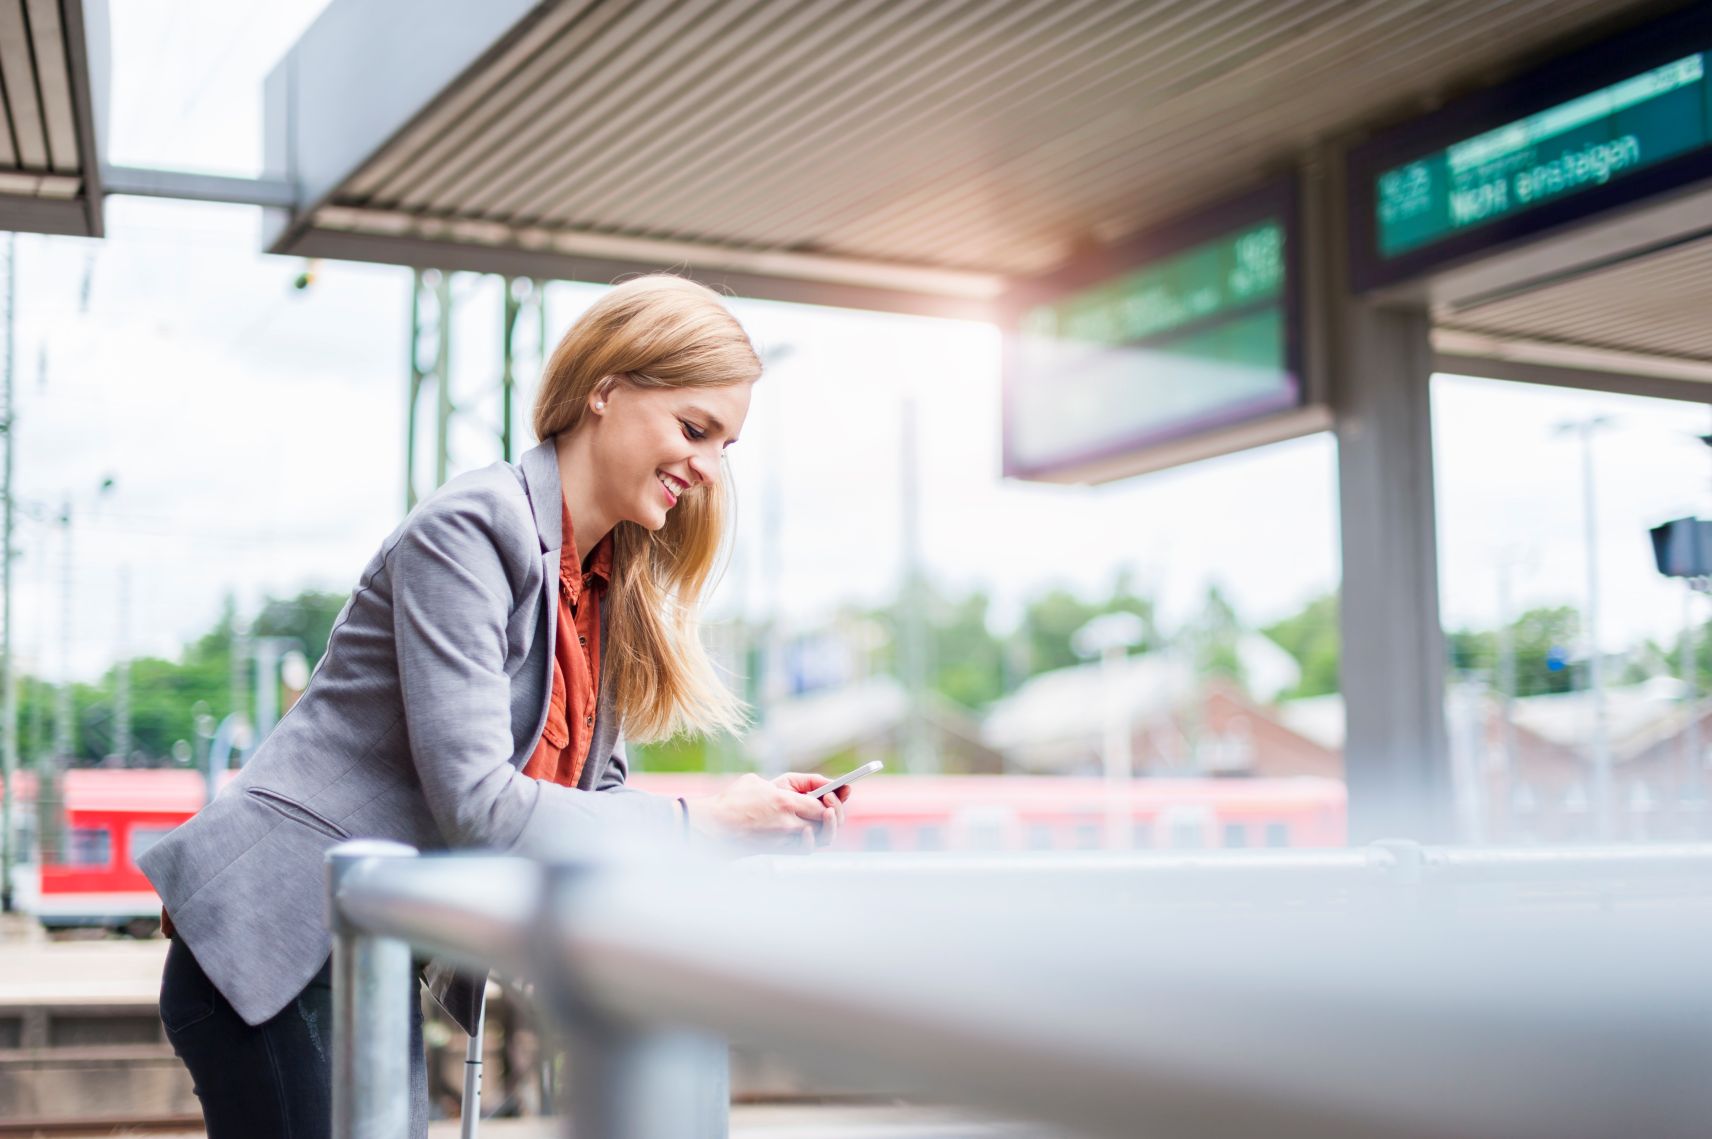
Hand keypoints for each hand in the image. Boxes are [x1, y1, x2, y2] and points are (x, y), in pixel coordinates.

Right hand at [683, 773, 837, 851]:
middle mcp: (787, 823)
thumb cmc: (729, 802)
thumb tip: (800, 790)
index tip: (841, 791)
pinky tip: (807, 832)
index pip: (822, 802)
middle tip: (834, 806)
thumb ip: (781, 785)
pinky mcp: (776, 850)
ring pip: (817, 838)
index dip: (835, 798)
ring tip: (825, 817)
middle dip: (835, 813)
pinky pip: (803, 849)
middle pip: (825, 822)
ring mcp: (783, 839)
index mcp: (784, 801)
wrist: (710, 829)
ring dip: (825, 828)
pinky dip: (810, 841)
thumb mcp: (756, 781)